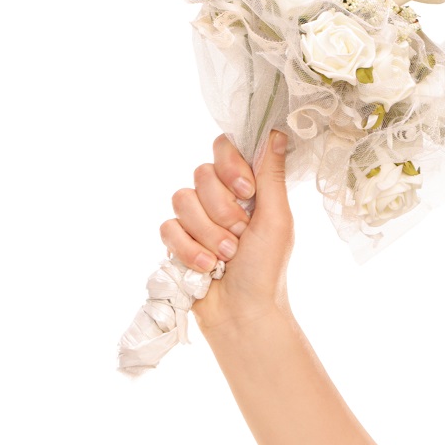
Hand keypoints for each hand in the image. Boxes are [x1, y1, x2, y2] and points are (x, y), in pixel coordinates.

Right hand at [160, 130, 293, 334]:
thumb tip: (277, 132)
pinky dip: (189, 249)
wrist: (243, 313)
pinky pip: (168, 227)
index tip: (246, 191)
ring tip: (226, 257)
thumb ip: (270, 175)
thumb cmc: (266, 269)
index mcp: (245, 187)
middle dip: (223, 210)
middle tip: (241, 236)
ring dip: (207, 233)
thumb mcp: (276, 219)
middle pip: (201, 174)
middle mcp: (217, 197)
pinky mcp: (176, 240)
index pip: (224, 148)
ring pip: (182, 199)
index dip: (230, 166)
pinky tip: (206, 267)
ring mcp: (194, 218)